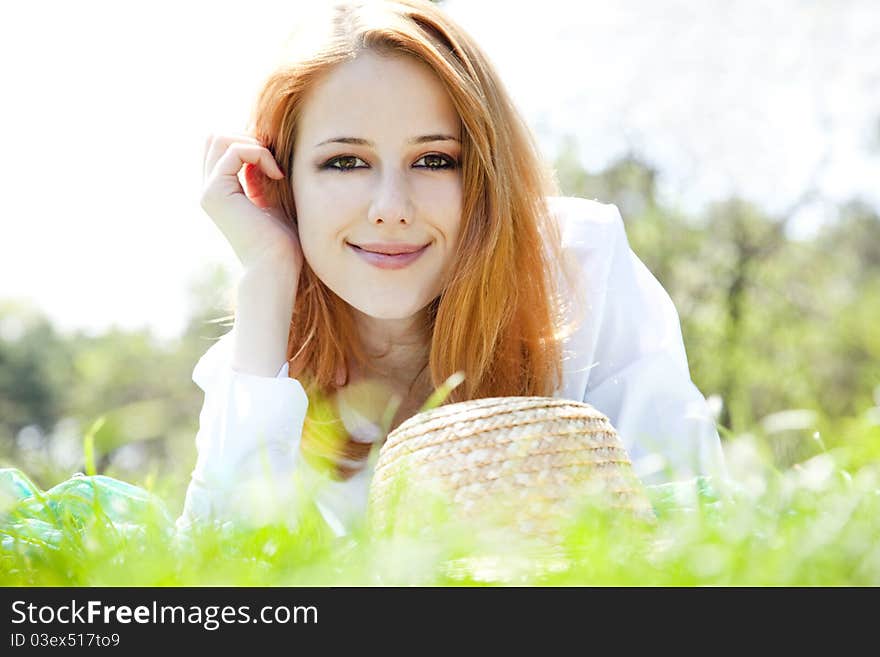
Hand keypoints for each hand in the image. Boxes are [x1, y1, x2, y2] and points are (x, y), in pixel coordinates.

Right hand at [200, 133, 302, 272]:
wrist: (276, 268)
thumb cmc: (283, 243)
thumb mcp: (271, 200)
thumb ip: (260, 177)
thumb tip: (258, 149)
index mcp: (220, 192)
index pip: (222, 146)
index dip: (251, 144)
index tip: (277, 166)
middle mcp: (209, 190)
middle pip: (216, 137)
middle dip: (249, 140)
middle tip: (275, 164)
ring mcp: (208, 191)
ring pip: (219, 138)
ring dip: (254, 145)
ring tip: (275, 170)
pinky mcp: (215, 192)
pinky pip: (234, 150)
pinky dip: (259, 154)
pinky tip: (277, 175)